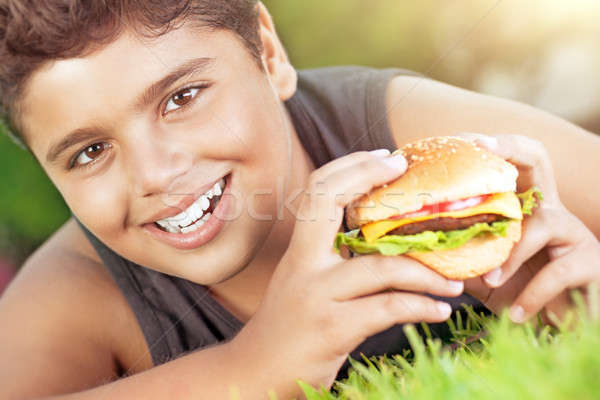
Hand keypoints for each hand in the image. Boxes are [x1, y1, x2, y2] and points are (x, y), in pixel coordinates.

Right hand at [231, 149, 463, 395]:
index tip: (387, 159)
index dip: (350, 166)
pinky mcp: (331, 329)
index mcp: (299, 252)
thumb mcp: (302, 285)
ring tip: (455, 282)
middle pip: (328, 201)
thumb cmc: (287, 329)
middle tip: (407, 173)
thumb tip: (382, 242)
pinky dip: (421, 308)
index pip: (316, 191)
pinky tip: (438, 311)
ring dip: (426, 272)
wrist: (254, 374)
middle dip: (368, 178)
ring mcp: (316, 295)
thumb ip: (332, 261)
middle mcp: (302, 266)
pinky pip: (387, 309)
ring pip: (379, 268)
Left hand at [458, 133, 599, 323]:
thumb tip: (412, 251)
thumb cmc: (520, 293)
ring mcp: (573, 232)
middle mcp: (549, 209)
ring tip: (490, 280)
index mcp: (522, 207)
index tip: (457, 140)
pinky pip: (557, 273)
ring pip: (541, 224)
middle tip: (482, 148)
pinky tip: (517, 314)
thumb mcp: (484, 273)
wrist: (564, 326)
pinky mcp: (590, 263)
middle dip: (509, 147)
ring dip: (511, 256)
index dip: (486, 146)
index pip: (508, 163)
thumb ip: (457, 258)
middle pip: (537, 157)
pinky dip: (532, 295)